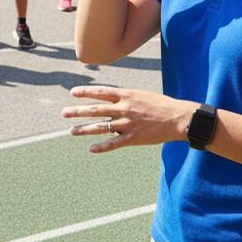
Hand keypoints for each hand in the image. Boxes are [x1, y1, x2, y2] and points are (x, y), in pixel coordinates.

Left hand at [62, 86, 192, 152]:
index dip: (85, 92)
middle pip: (95, 110)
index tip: (72, 92)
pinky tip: (91, 149)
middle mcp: (124, 108)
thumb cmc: (160, 104)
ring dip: (84, 129)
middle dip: (78, 111)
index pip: (101, 92)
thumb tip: (111, 101)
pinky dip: (101, 146)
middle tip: (64, 112)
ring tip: (72, 130)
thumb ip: (125, 98)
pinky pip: (113, 143)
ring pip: (100, 127)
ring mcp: (127, 124)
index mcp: (126, 95)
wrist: (177, 117)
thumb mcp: (141, 94)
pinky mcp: (133, 138)